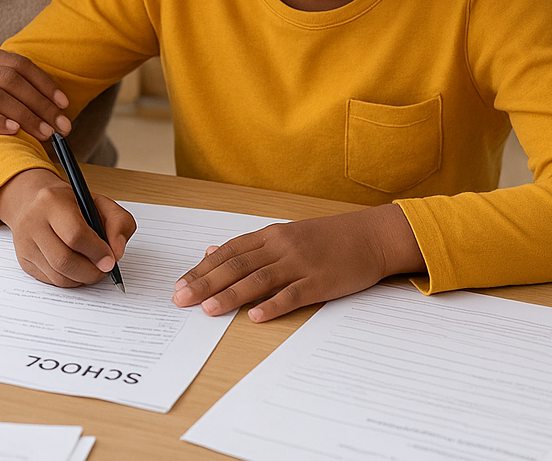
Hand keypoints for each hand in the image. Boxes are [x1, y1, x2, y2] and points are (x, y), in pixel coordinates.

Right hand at [0, 168, 135, 287]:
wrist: (34, 202)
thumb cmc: (69, 203)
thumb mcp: (100, 202)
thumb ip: (119, 222)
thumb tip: (117, 252)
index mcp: (52, 201)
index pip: (75, 235)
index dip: (97, 252)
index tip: (111, 260)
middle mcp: (33, 222)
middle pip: (64, 260)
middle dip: (91, 271)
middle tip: (104, 269)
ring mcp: (25, 244)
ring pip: (58, 276)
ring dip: (82, 278)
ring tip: (93, 268)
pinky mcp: (24, 261)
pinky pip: (51, 281)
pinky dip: (70, 280)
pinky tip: (77, 269)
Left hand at [171, 204, 423, 321]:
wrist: (370, 236)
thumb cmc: (326, 238)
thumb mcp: (285, 234)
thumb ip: (249, 246)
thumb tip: (211, 250)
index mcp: (270, 236)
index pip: (228, 252)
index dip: (202, 269)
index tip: (180, 285)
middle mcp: (281, 247)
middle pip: (236, 266)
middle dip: (205, 283)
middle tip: (181, 299)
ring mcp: (300, 264)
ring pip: (259, 280)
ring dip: (231, 295)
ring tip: (208, 309)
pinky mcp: (320, 282)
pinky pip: (293, 295)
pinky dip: (273, 305)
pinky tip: (255, 316)